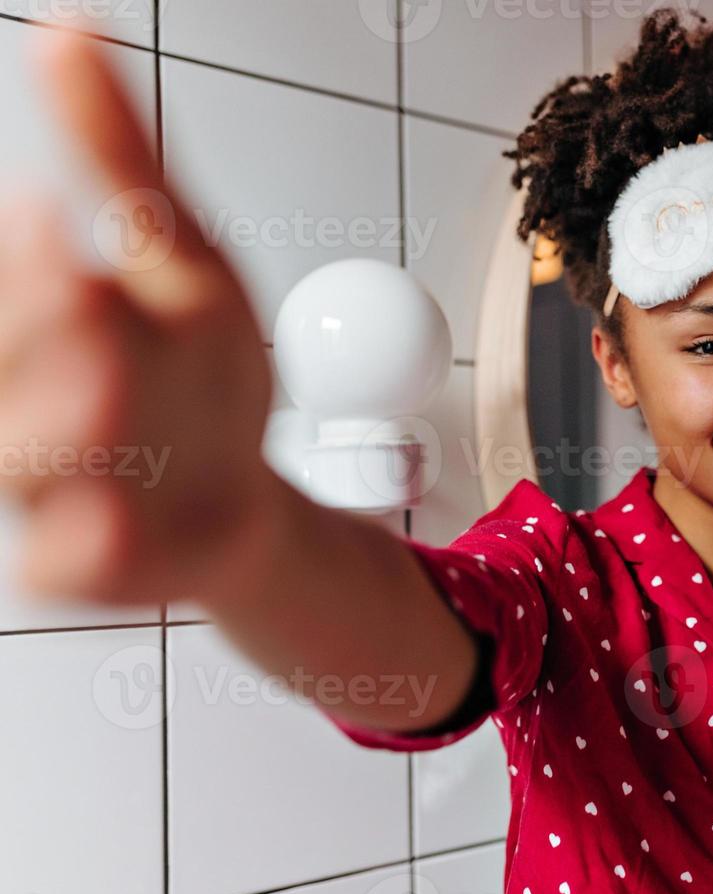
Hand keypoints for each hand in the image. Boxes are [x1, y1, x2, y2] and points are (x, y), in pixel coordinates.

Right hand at [0, 28, 275, 605]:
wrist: (234, 507)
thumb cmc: (198, 376)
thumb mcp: (178, 252)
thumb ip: (118, 151)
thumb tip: (72, 26)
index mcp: (34, 318)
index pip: (17, 270)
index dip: (27, 257)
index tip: (47, 210)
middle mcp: (26, 396)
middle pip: (18, 353)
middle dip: (43, 316)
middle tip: (82, 279)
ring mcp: (54, 487)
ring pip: (31, 458)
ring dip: (58, 424)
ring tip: (98, 393)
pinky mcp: (90, 564)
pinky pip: (72, 560)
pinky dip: (86, 544)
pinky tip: (106, 523)